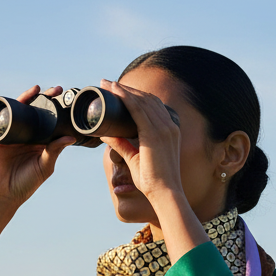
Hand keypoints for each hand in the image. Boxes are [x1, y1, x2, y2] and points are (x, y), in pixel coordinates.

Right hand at [0, 85, 74, 204]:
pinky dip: (11, 105)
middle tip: (58, 90)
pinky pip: (6, 116)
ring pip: (23, 110)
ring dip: (30, 98)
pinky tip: (20, 98)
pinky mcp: (1, 134)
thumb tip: (71, 137)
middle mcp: (28, 135)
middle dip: (47, 99)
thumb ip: (55, 151)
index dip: (58, 111)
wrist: (2, 193)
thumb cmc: (25, 184)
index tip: (68, 101)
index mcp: (41, 143)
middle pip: (38, 112)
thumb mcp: (44, 166)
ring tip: (39, 89)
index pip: (51, 122)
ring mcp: (14, 133)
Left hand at [98, 78, 184, 207]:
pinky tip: (115, 91)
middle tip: (108, 83)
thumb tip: (106, 134)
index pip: (152, 105)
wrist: (165, 193)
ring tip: (107, 84)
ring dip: (124, 90)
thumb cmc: (153, 180)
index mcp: (169, 130)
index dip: (135, 95)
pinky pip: (138, 110)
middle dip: (127, 89)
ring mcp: (164, 128)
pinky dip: (126, 98)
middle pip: (147, 99)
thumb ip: (122, 144)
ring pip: (141, 101)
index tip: (118, 90)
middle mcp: (169, 125)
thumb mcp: (134, 158)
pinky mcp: (155, 134)